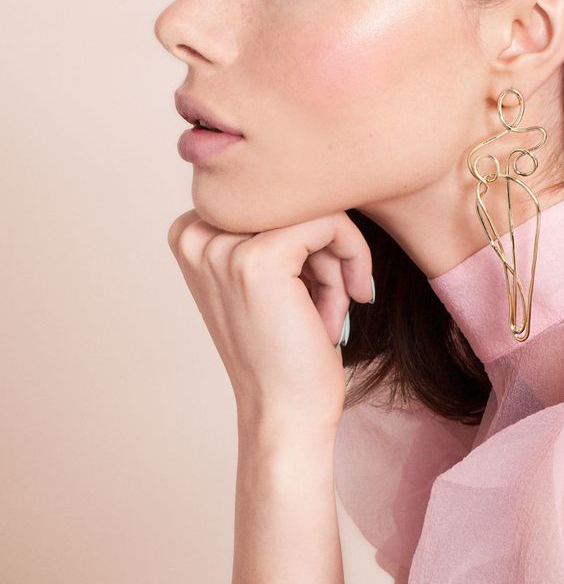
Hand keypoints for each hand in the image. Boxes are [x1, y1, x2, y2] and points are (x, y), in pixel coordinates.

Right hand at [166, 207, 374, 432]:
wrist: (286, 414)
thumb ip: (276, 225)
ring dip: (338, 261)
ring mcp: (222, 246)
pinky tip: (350, 301)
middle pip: (293, 199)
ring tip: (333, 310)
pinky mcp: (259, 257)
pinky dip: (353, 259)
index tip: (316, 288)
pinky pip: (331, 223)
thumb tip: (324, 169)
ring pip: (315, 210)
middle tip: (331, 301)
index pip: (273, 197)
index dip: (307, 238)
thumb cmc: (287, 352)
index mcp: (190, 233)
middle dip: (325, 249)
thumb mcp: (271, 277)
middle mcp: (195, 234)